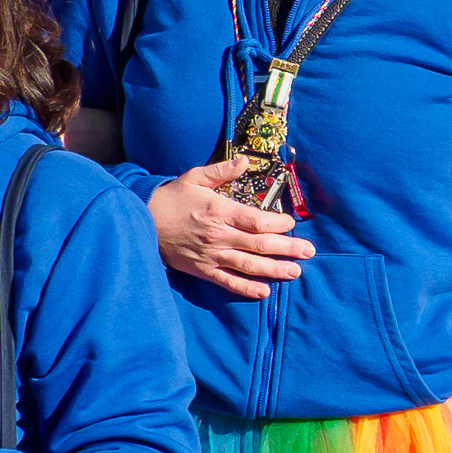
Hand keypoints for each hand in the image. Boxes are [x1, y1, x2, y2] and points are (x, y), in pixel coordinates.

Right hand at [148, 160, 311, 296]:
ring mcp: (212, 255)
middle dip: (288, 248)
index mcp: (220, 211)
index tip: (291, 223)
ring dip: (275, 269)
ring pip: (249, 265)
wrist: (142, 220)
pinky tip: (264, 291)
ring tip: (295, 271)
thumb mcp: (195, 177)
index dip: (279, 223)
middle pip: (260, 244)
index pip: (257, 220)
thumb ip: (222, 171)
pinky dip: (247, 288)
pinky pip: (228, 282)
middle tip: (309, 251)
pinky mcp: (203, 270)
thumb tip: (245, 160)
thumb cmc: (172, 198)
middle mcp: (219, 235)